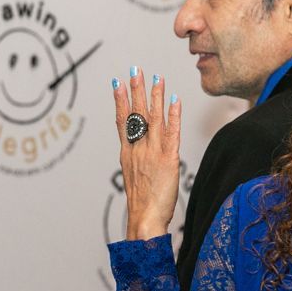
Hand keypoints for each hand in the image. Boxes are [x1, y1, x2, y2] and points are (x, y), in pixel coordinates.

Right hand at [112, 68, 181, 240]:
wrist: (144, 220)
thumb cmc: (142, 205)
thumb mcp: (134, 179)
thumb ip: (137, 162)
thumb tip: (139, 154)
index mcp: (128, 154)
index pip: (122, 121)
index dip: (120, 100)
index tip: (117, 82)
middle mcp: (137, 150)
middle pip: (136, 114)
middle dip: (135, 90)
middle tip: (135, 70)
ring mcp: (151, 154)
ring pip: (153, 119)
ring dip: (155, 97)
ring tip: (156, 78)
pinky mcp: (168, 160)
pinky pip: (171, 133)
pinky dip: (173, 116)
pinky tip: (174, 101)